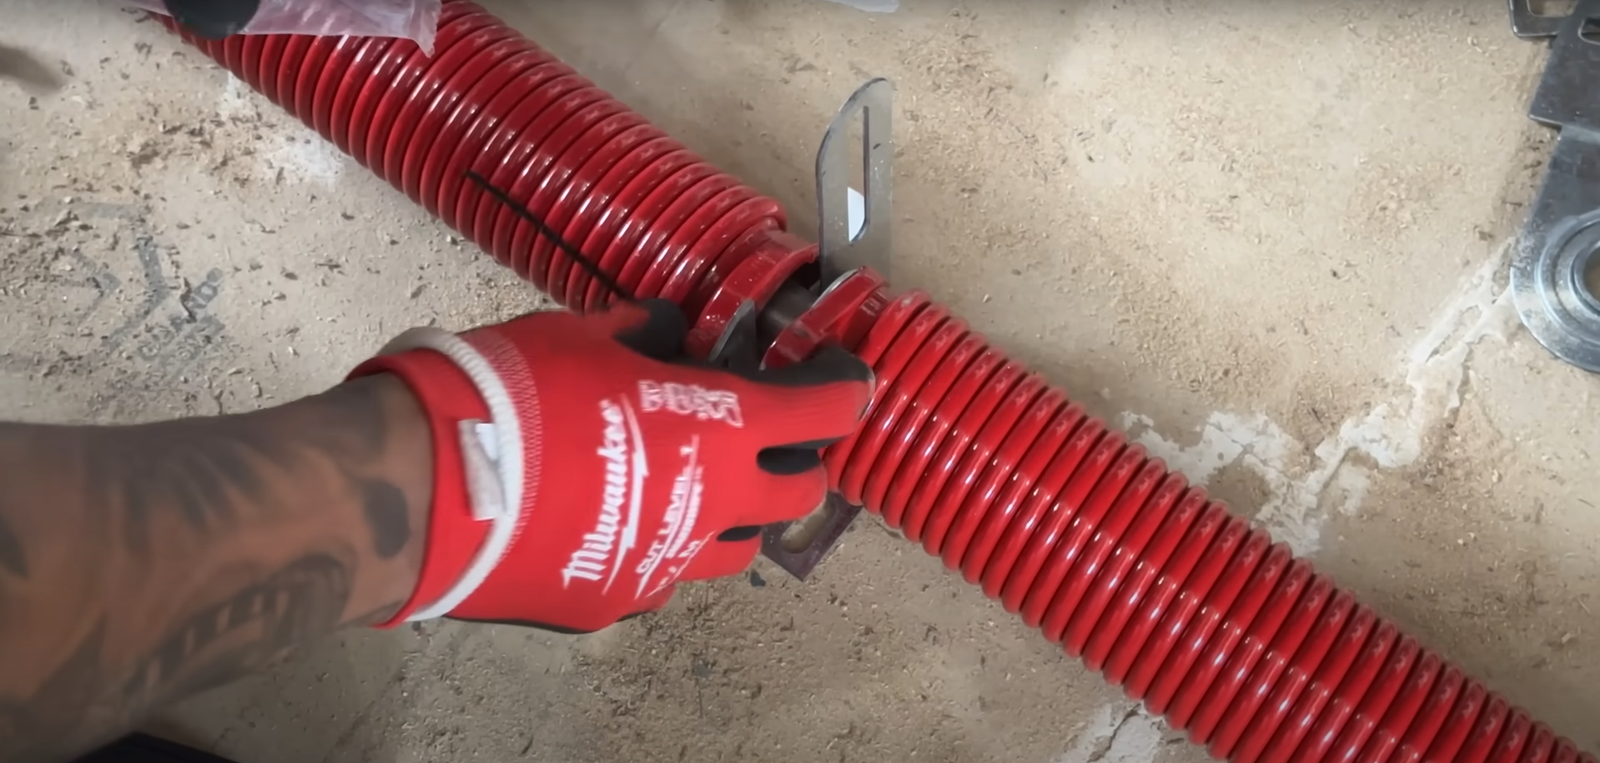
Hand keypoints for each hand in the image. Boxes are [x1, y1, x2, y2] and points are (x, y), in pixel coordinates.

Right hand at [350, 300, 872, 631]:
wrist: (434, 485)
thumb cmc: (517, 395)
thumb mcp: (584, 336)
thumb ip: (643, 336)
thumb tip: (667, 330)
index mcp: (723, 429)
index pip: (819, 412)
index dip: (843, 393)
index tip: (850, 385)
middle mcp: (714, 504)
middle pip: (799, 495)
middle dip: (799, 465)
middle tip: (773, 438)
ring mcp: (669, 564)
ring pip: (734, 548)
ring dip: (732, 514)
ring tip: (697, 486)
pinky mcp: (617, 600)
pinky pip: (661, 575)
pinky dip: (659, 547)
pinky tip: (622, 523)